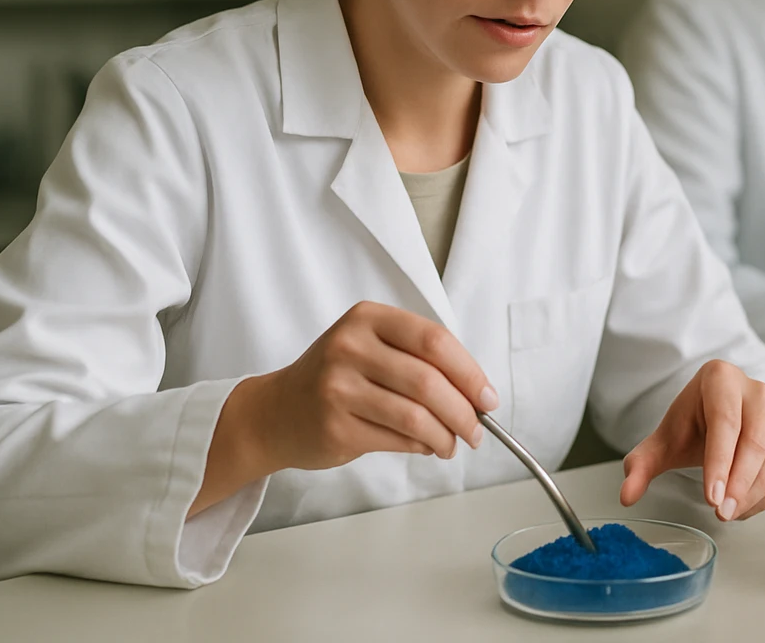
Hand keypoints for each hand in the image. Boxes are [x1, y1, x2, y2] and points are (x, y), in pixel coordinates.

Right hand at [192, 302, 497, 516]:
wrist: (275, 413)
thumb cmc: (335, 378)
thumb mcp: (371, 347)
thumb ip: (419, 359)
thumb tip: (478, 394)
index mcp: (367, 318)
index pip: (434, 340)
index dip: (470, 372)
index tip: (488, 397)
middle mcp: (349, 347)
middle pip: (429, 381)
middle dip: (464, 411)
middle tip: (477, 430)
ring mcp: (338, 387)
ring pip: (416, 415)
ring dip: (446, 435)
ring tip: (454, 444)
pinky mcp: (335, 426)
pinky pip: (396, 439)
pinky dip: (422, 446)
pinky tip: (427, 446)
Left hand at [618, 360, 764, 521]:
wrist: (722, 414)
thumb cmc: (694, 424)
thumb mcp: (665, 440)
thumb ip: (642, 465)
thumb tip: (626, 494)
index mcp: (721, 379)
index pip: (725, 421)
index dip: (720, 461)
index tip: (712, 496)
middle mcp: (756, 390)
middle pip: (756, 439)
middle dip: (739, 481)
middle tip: (721, 512)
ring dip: (754, 492)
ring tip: (729, 514)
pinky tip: (743, 507)